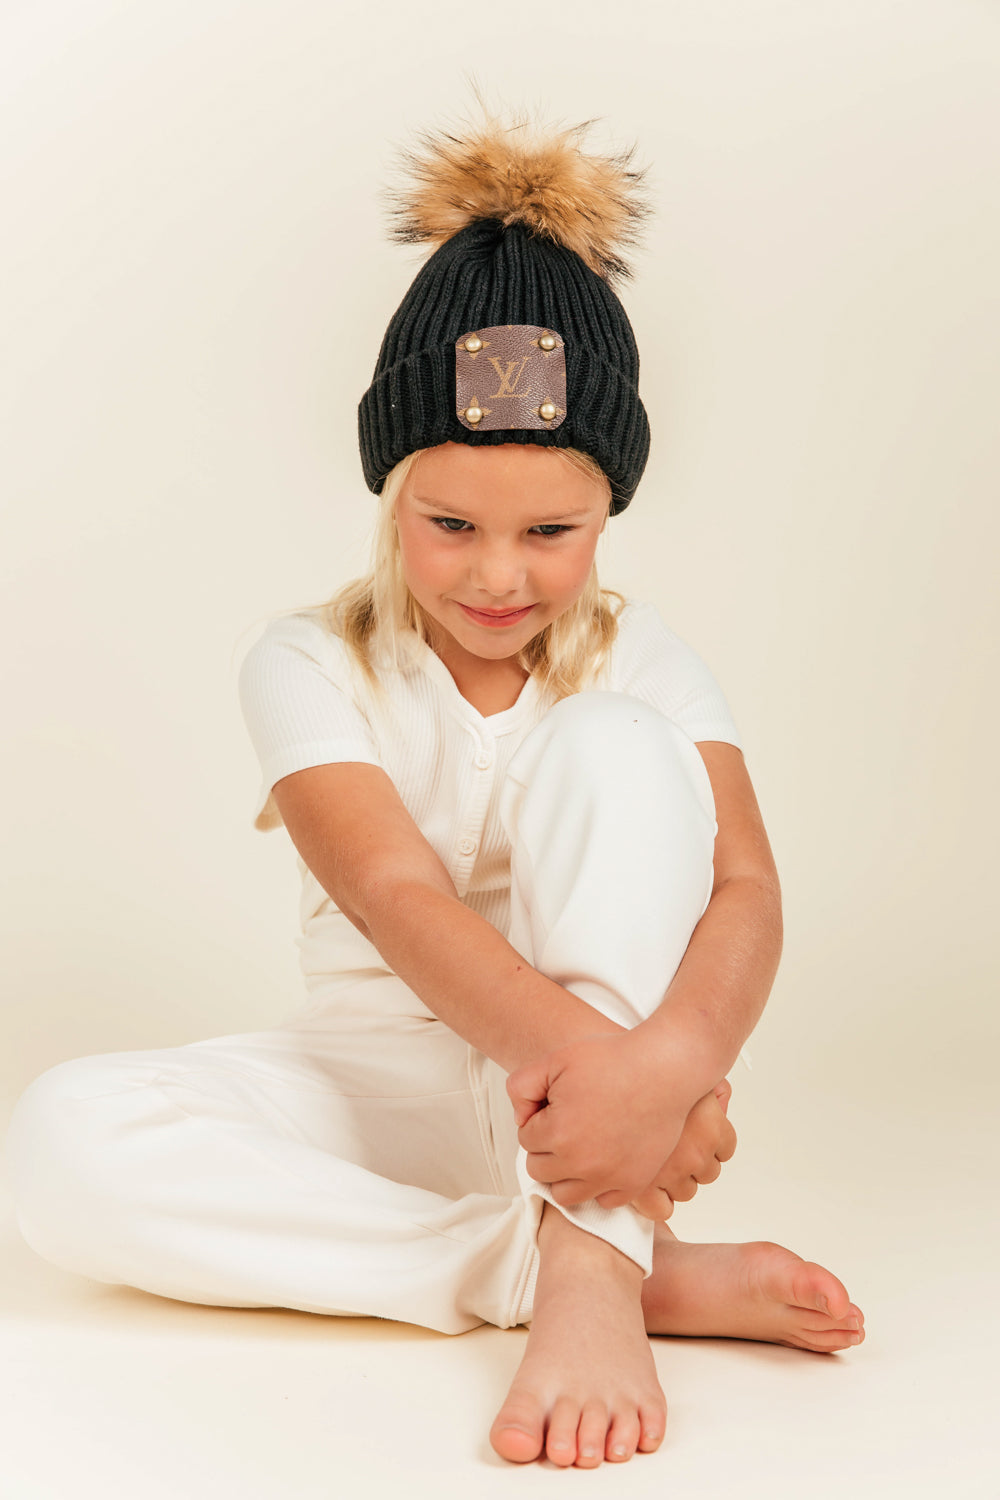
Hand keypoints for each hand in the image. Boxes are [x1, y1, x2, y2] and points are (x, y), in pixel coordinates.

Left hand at [507, 1030, 698, 1209]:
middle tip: (569, 1121)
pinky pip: (603, 1201)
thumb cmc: (612, 1059)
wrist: (665, 1068)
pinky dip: (599, 1185)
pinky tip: (605, 1159)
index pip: (526, 1139)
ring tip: (581, 1144)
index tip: (558, 1102)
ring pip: (565, 1194)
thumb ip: (521, 1087)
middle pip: (540, 1170)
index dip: (539, 1118)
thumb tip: (521, 1121)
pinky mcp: (634, 1183)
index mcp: (557, 1133)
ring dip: (566, 1172)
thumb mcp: (555, 1059)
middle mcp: (581, 1163)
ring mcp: (610, 1177)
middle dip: (547, 1147)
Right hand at [627, 1078, 736, 1219]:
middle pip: (708, 1172)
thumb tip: (722, 1099)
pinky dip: (656, 1201)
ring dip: (674, 1179)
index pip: (726, 1149)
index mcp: (711, 1126)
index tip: (696, 1134)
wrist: (609, 1076)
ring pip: (686, 1191)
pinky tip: (646, 1183)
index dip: (712, 1141)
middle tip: (674, 1145)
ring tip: (656, 1159)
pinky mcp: (640, 1188)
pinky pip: (661, 1209)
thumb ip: (714, 1091)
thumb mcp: (692, 1074)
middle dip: (693, 1160)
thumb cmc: (645, 1070)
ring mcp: (668, 1172)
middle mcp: (694, 1152)